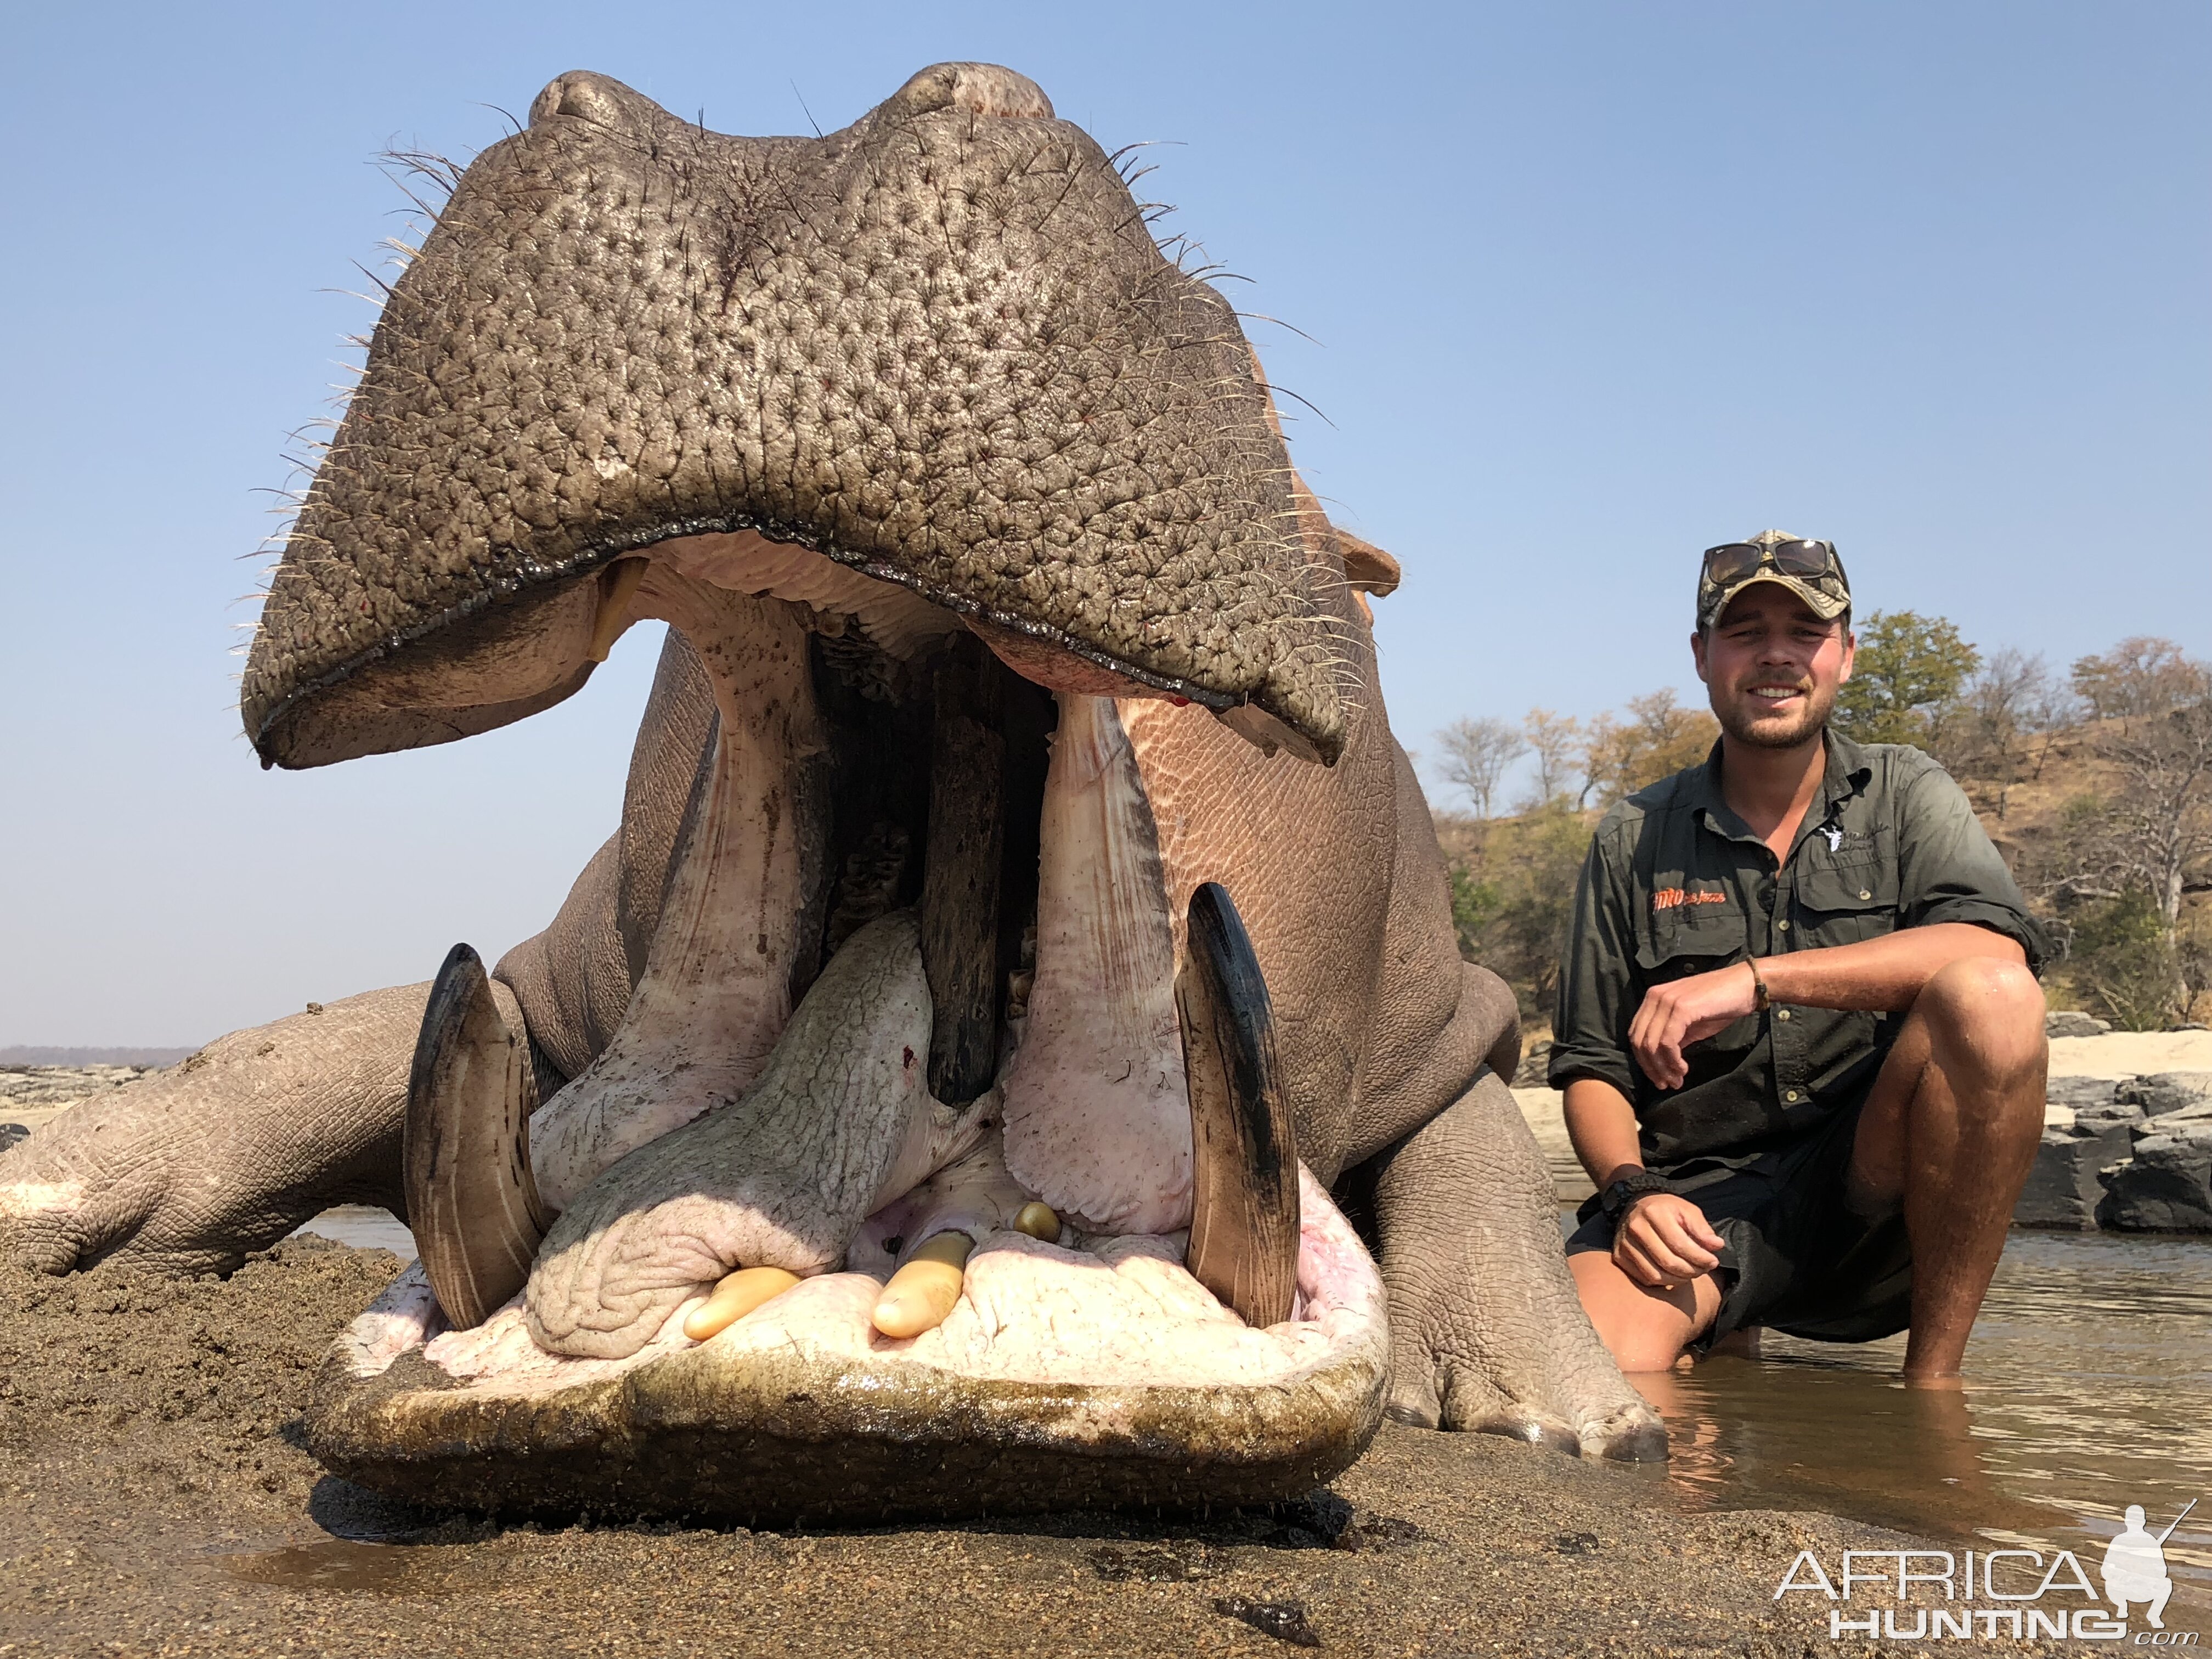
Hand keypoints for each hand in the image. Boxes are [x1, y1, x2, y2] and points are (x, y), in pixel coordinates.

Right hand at [1612, 1192, 1725, 1291]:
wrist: (1635, 1206)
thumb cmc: (1665, 1210)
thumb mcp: (1686, 1210)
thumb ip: (1702, 1228)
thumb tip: (1717, 1246)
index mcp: (1653, 1212)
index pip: (1680, 1244)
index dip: (1700, 1257)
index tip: (1713, 1261)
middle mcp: (1635, 1228)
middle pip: (1669, 1262)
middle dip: (1692, 1271)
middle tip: (1704, 1269)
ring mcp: (1624, 1244)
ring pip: (1656, 1275)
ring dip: (1679, 1279)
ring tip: (1690, 1273)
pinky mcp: (1619, 1256)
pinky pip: (1645, 1279)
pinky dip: (1663, 1281)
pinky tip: (1673, 1274)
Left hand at [1629, 961, 1759, 1089]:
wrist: (1745, 986)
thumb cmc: (1720, 1004)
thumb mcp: (1690, 1024)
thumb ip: (1672, 1038)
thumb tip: (1662, 1061)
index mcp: (1653, 999)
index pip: (1636, 1035)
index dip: (1645, 1061)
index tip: (1659, 1078)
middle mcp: (1654, 997)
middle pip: (1639, 1042)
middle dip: (1652, 1068)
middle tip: (1667, 1084)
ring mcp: (1666, 1001)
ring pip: (1651, 1044)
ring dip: (1663, 1068)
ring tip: (1677, 1080)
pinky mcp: (1681, 1008)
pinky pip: (1668, 1042)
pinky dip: (1673, 1060)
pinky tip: (1683, 1068)